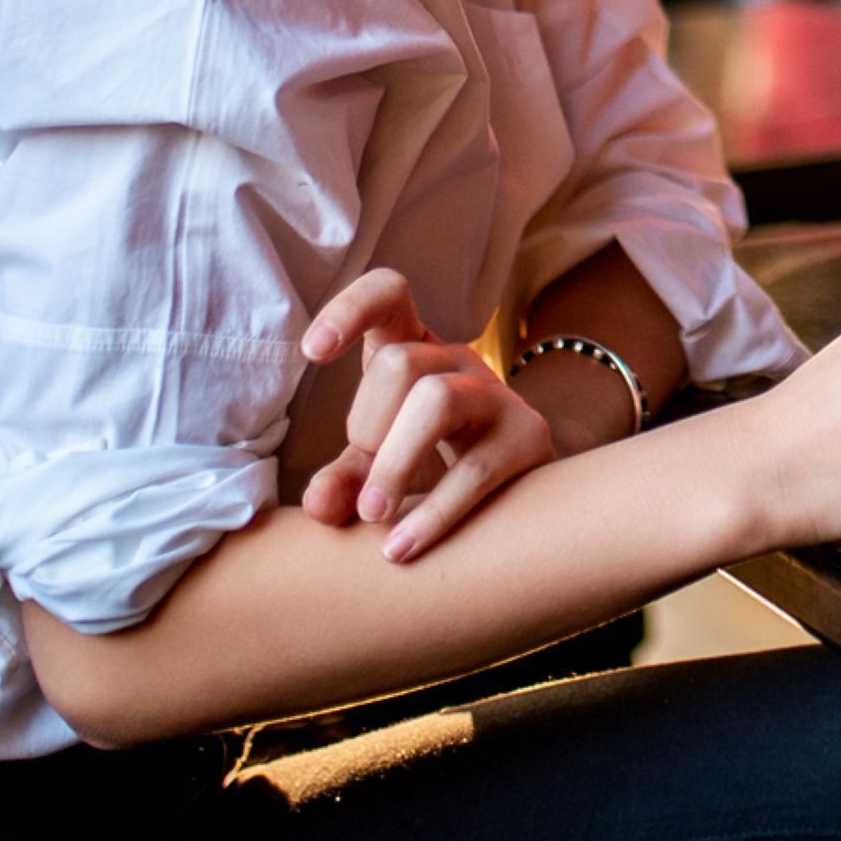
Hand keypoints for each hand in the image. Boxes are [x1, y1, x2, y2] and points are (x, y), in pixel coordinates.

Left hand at [294, 268, 558, 562]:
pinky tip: (400, 548)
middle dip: (367, 425)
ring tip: (372, 516)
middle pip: (399, 362)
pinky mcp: (528, 439)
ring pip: (438, 400)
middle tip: (364, 480)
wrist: (520, 487)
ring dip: (394, 463)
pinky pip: (475, 470)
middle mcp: (457, 360)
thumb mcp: (377, 462)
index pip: (389, 292)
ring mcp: (498, 395)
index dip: (350, 309)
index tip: (312, 353)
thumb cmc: (432, 462)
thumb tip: (319, 506)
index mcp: (414, 347)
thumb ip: (344, 479)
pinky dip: (431, 514)